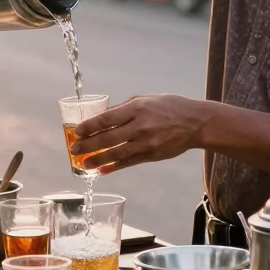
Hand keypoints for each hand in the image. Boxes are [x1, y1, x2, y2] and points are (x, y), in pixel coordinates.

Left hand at [71, 94, 204, 173]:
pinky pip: (129, 163)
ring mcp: (146, 143)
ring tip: (83, 164)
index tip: (76, 131)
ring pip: (116, 153)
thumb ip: (123, 108)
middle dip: (88, 145)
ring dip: (97, 160)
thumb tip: (101, 116)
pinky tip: (102, 170)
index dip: (89, 126)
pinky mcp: (152, 155)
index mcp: (137, 108)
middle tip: (74, 150)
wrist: (195, 123)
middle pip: (108, 138)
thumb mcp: (145, 99)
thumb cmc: (169, 107)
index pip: (107, 118)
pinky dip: (114, 167)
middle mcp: (140, 126)